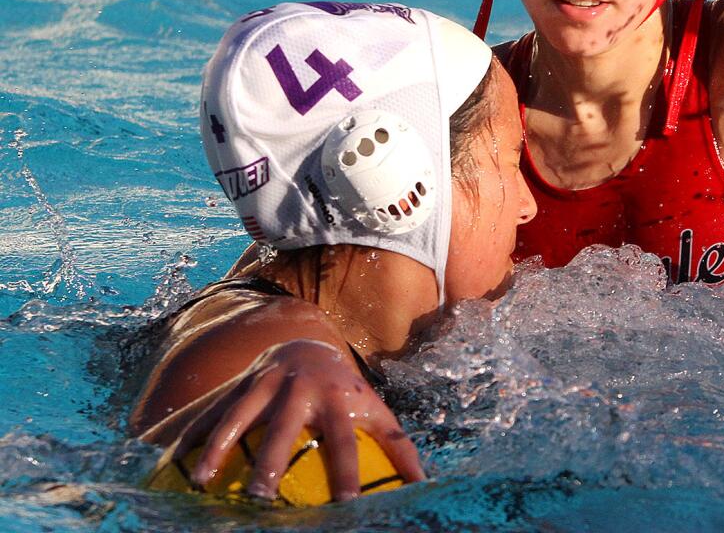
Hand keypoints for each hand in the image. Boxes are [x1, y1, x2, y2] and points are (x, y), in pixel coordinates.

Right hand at [171, 339, 424, 501]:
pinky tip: (169, 465)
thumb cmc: (347, 393)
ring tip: (203, 483)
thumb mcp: (376, 412)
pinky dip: (190, 436)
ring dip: (219, 448)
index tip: (345, 505)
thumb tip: (424, 486)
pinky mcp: (238, 384)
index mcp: (338, 400)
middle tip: (261, 498)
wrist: (307, 347)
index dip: (347, 472)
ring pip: (237, 416)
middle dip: (270, 461)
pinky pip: (210, 411)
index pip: (344, 442)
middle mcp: (300, 390)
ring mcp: (265, 384)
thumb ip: (398, 447)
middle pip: (283, 429)